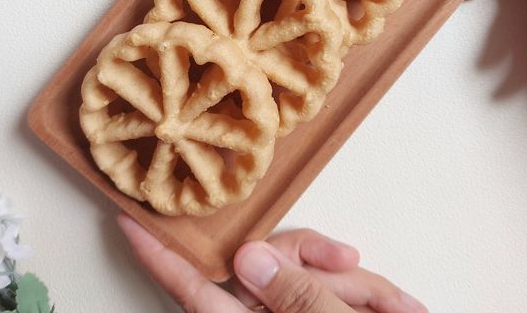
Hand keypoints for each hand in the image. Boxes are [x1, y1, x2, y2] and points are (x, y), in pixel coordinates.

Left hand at [117, 213, 426, 312]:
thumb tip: (248, 258)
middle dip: (319, 261)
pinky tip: (394, 309)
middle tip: (356, 269)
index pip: (193, 290)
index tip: (128, 223)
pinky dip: (362, 298)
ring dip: (357, 287)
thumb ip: (296, 298)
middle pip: (269, 265)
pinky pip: (328, 293)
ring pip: (308, 275)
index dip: (160, 257)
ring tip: (398, 309)